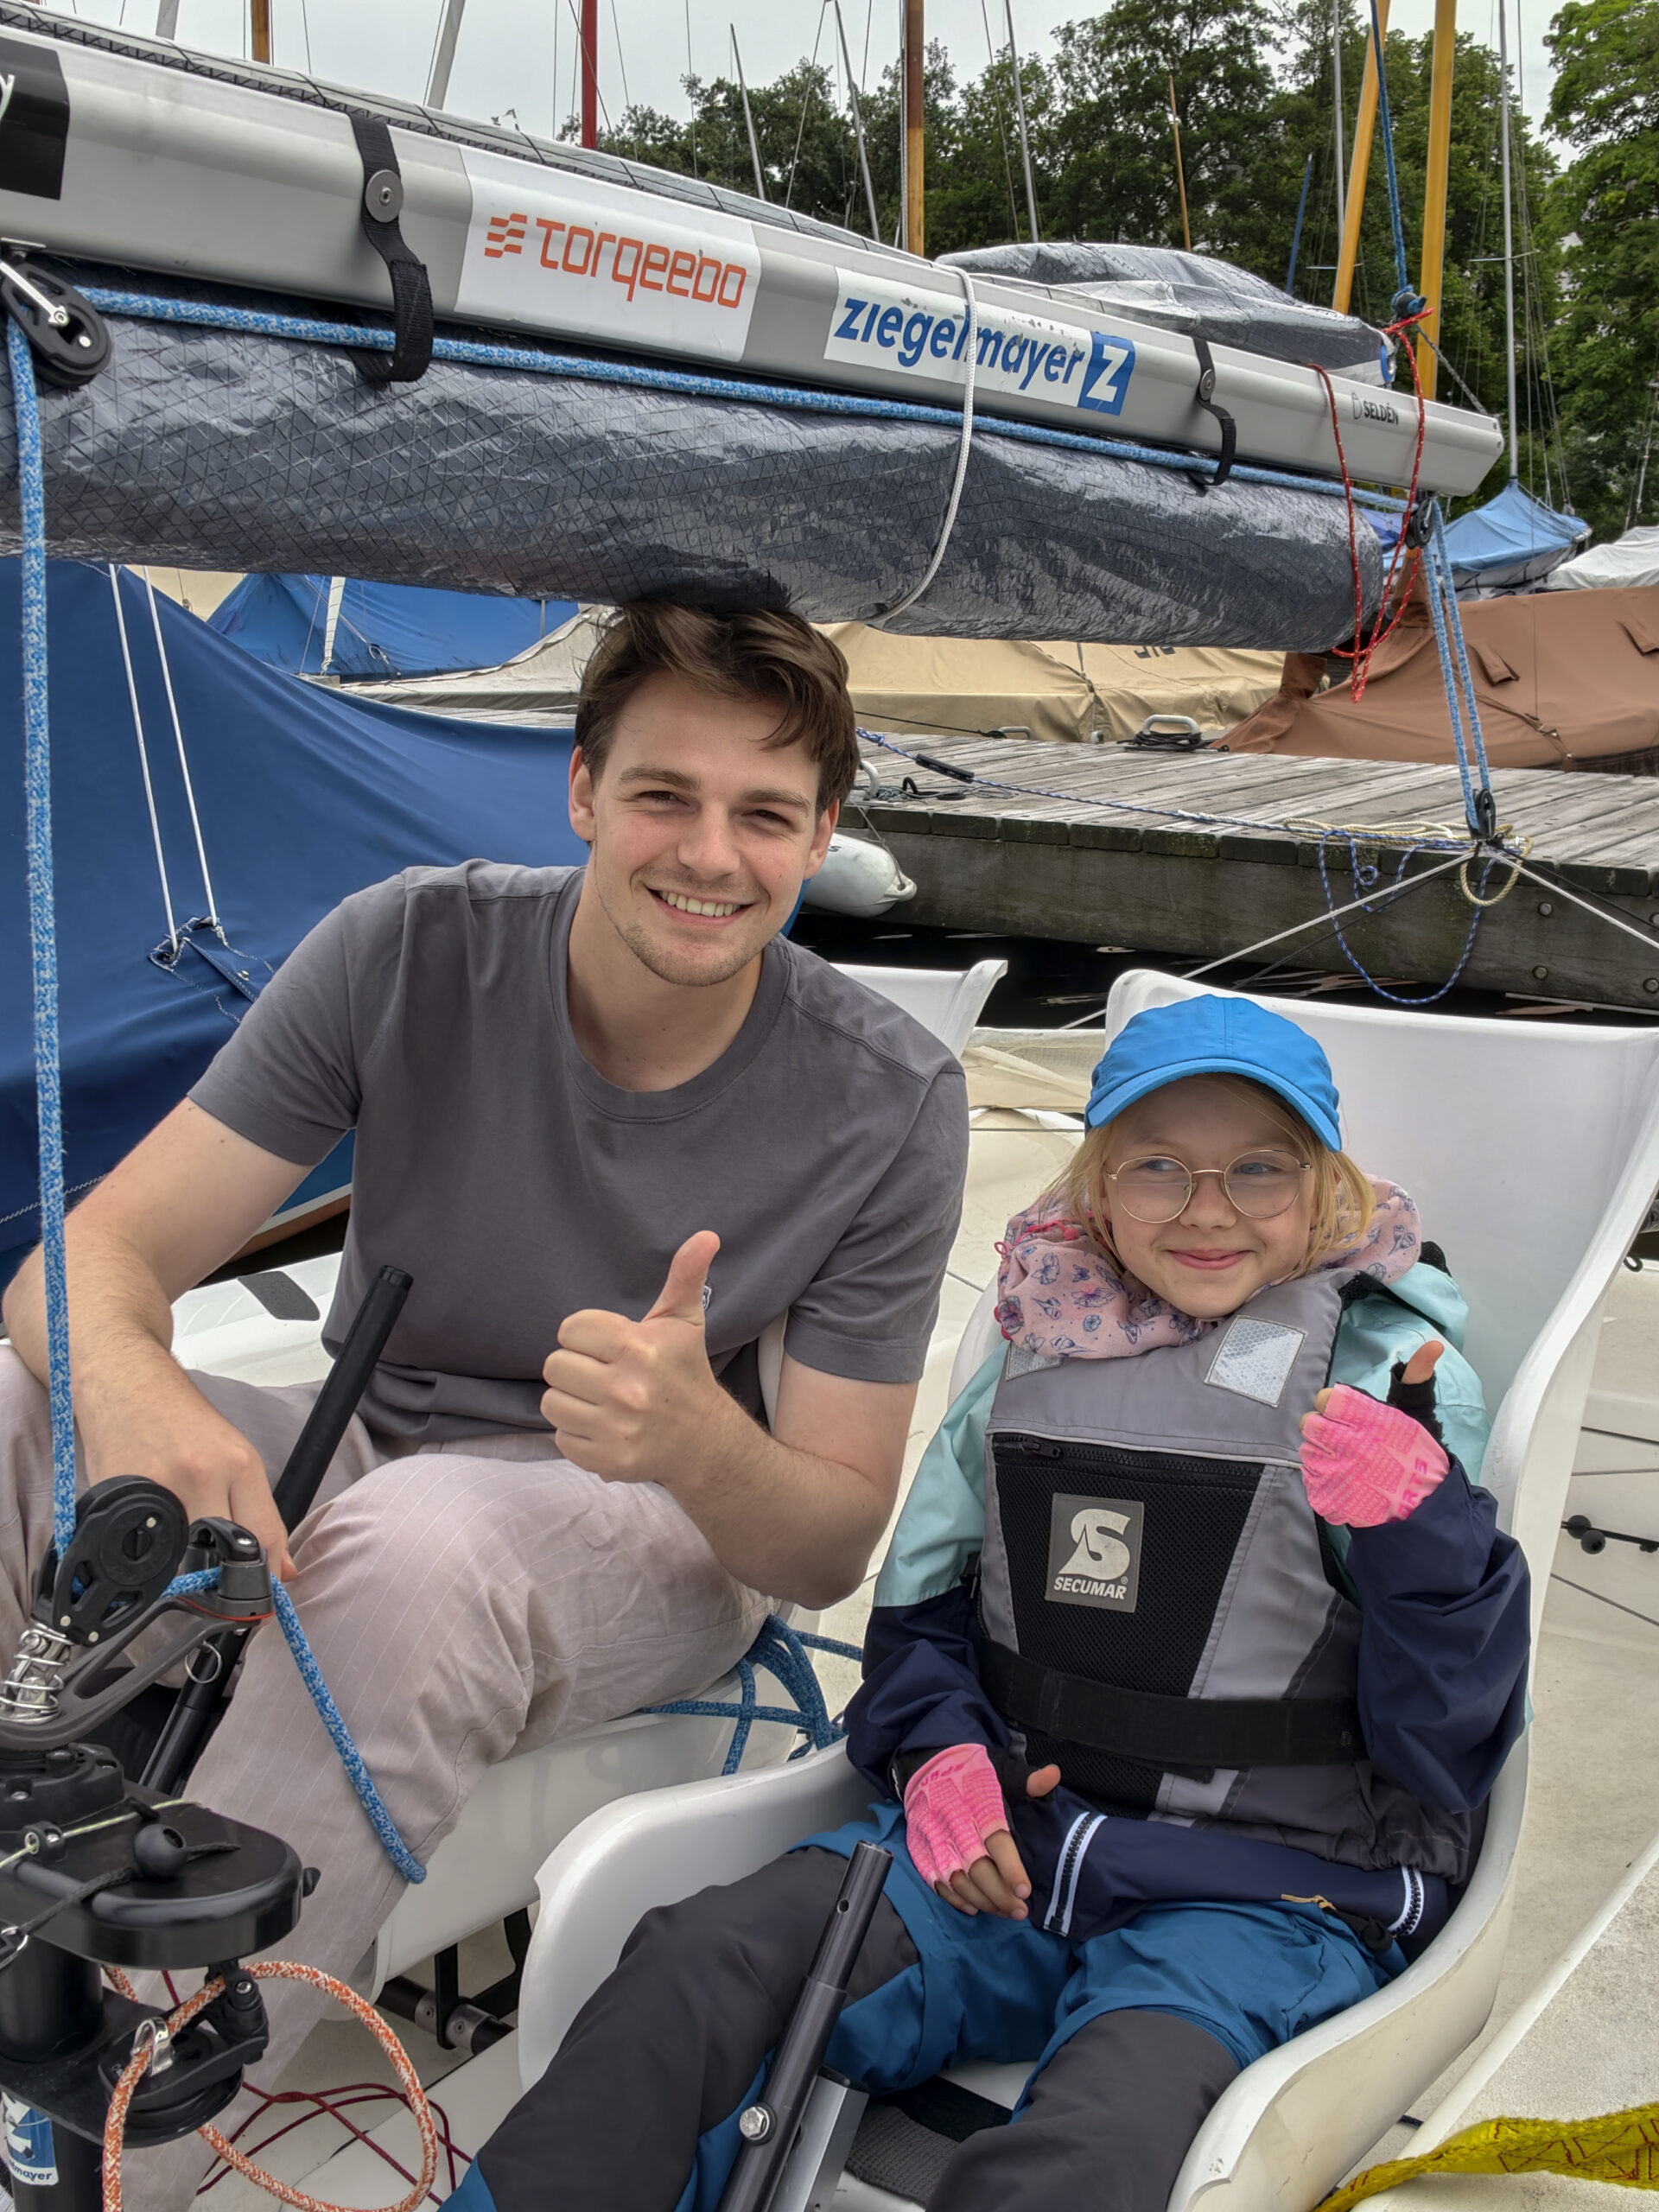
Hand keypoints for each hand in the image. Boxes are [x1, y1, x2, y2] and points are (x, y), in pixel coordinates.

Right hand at [87, 1398, 292, 1580]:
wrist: (130, 1386)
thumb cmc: (183, 1421)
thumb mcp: (238, 1456)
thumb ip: (262, 1514)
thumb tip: (283, 1570)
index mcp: (238, 1465)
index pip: (264, 1535)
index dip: (267, 1577)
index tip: (265, 1597)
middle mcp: (200, 1476)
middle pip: (222, 1553)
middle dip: (224, 1577)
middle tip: (219, 1584)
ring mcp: (159, 1487)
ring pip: (181, 1557)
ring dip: (186, 1570)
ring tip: (185, 1562)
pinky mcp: (121, 1497)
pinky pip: (142, 1546)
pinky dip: (152, 1557)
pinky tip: (155, 1548)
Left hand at [540, 1232, 730, 1487]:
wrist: (705, 1440)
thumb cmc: (684, 1373)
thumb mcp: (684, 1321)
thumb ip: (685, 1276)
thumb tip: (706, 1236)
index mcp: (640, 1348)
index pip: (570, 1329)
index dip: (585, 1336)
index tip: (607, 1346)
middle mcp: (628, 1389)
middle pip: (555, 1366)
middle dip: (576, 1367)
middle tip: (603, 1374)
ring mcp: (617, 1429)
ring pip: (552, 1402)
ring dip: (571, 1400)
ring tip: (600, 1400)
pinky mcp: (608, 1461)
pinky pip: (561, 1437)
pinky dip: (577, 1433)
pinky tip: (603, 1426)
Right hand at [903, 1744, 1062, 1919]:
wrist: (925, 1761)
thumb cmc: (971, 1771)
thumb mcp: (1001, 1770)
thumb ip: (1027, 1780)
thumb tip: (1054, 1774)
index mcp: (977, 1805)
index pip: (996, 1842)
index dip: (1010, 1869)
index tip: (1025, 1891)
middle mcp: (954, 1824)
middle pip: (977, 1868)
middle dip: (999, 1895)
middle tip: (1020, 1912)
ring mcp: (934, 1839)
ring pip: (957, 1880)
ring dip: (981, 1901)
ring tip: (1003, 1913)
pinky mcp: (920, 1848)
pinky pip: (935, 1881)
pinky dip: (954, 1899)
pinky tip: (973, 1908)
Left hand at [1299, 1341, 1448, 1527]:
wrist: (1422, 1509)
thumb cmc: (1417, 1458)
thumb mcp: (1417, 1415)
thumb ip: (1415, 1378)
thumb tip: (1433, 1345)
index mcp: (1371, 1421)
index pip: (1327, 1399)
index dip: (1331, 1404)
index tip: (1342, 1411)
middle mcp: (1352, 1446)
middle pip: (1309, 1423)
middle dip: (1323, 1427)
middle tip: (1343, 1437)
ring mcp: (1338, 1474)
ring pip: (1307, 1450)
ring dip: (1322, 1453)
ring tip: (1347, 1461)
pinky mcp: (1328, 1497)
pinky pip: (1309, 1477)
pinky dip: (1322, 1478)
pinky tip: (1344, 1480)